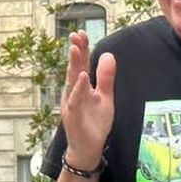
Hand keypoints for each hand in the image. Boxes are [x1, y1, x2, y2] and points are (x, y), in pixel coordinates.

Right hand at [60, 39, 114, 169]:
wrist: (87, 148)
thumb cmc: (94, 123)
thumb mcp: (105, 98)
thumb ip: (106, 78)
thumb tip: (109, 55)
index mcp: (81, 87)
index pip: (81, 64)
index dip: (82, 49)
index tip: (82, 32)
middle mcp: (73, 92)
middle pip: (74, 68)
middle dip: (75, 51)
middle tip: (76, 34)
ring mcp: (72, 103)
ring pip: (72, 81)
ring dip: (73, 64)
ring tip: (75, 48)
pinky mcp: (73, 115)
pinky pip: (76, 99)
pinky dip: (78, 88)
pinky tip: (82, 76)